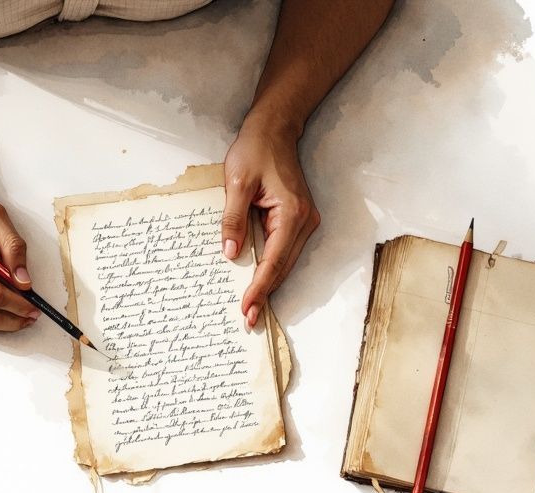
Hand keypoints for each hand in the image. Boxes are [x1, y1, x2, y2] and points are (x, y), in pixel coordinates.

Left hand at [221, 118, 319, 327]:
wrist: (273, 129)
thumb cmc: (255, 150)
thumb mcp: (236, 183)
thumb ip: (233, 219)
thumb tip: (230, 253)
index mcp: (291, 214)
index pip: (273, 261)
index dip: (258, 287)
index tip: (246, 308)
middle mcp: (304, 221)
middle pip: (283, 268)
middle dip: (265, 294)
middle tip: (248, 320)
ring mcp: (303, 221)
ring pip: (285, 262)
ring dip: (268, 284)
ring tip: (252, 308)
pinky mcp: (296, 220)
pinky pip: (283, 251)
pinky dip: (271, 269)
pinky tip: (258, 283)